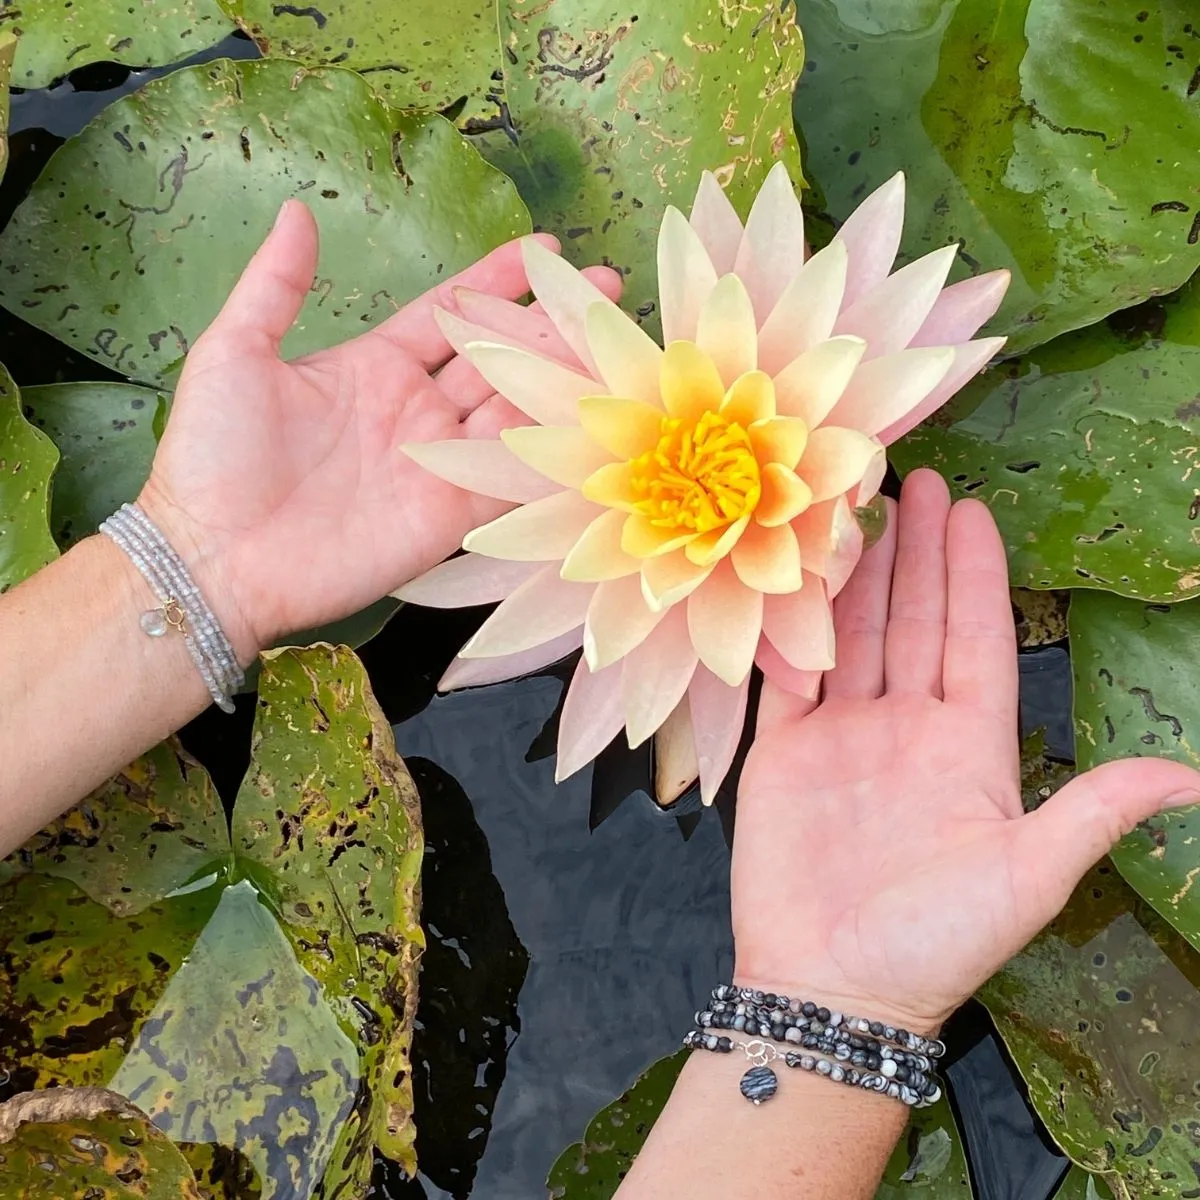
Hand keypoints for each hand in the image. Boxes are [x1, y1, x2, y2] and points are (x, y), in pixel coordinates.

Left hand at [139, 201, 618, 659]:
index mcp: (375, 367)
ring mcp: (438, 464)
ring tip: (613, 342)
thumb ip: (275, 286)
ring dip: (561, 379)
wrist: (214, 557)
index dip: (495, 280)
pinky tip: (590, 422)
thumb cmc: (215, 455)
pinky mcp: (449, 515)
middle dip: (550, 323)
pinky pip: (510, 478)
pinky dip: (548, 452)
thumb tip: (297, 213)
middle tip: (604, 288)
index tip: (541, 248)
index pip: (449, 313)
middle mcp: (416, 412)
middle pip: (497, 358)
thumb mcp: (235, 354)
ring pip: (515, 411)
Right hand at [733, 469, 1199, 1031]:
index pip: (976, 642)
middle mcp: (906, 729)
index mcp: (969, 749)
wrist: (829, 989)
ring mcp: (842, 735)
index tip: (972, 514)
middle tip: (914, 482)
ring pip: (853, 635)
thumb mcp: (1026, 876)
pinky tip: (797, 578)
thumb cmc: (932, 942)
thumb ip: (1092, 811)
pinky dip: (793, 627)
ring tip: (857, 511)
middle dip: (917, 553)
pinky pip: (791, 673)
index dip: (975, 577)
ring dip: (857, 575)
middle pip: (914, 622)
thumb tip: (1191, 778)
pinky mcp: (784, 751)